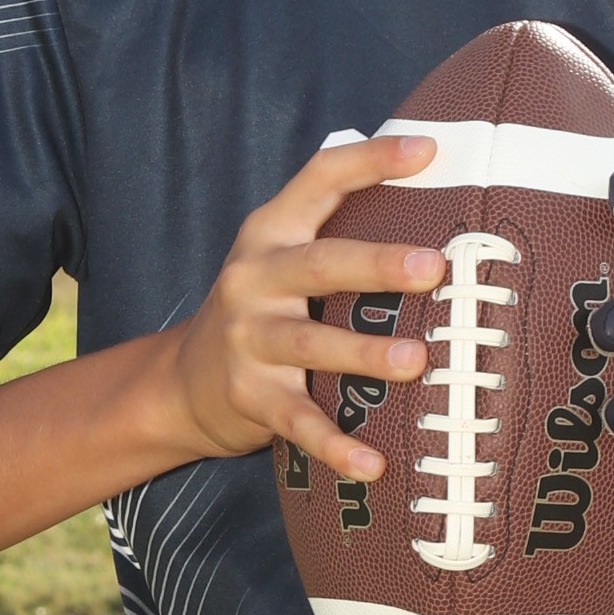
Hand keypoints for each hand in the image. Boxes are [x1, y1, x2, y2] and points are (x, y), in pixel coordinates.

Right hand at [166, 135, 446, 482]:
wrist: (179, 383)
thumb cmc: (260, 310)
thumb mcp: (279, 257)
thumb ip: (333, 223)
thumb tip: (422, 167)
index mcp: (270, 233)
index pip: (318, 180)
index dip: (370, 161)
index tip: (429, 150)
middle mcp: (253, 279)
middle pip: (318, 265)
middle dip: (376, 265)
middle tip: (434, 268)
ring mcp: (248, 341)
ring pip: (310, 345)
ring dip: (364, 355)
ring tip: (417, 361)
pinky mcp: (248, 398)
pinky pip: (297, 422)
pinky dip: (335, 445)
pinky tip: (373, 464)